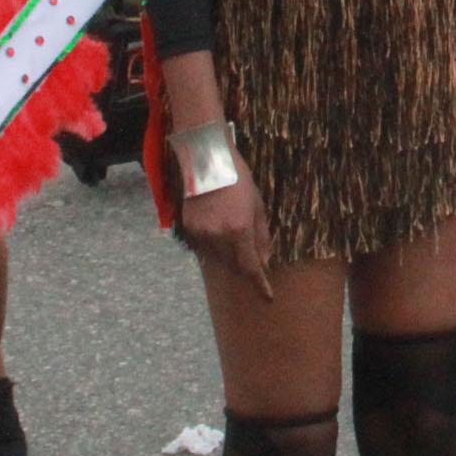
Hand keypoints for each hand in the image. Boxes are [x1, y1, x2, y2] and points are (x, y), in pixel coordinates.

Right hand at [181, 174, 277, 298]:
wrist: (206, 160)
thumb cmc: (238, 179)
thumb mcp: (257, 206)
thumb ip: (261, 237)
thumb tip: (265, 262)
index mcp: (239, 230)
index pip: (250, 267)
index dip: (260, 284)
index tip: (267, 296)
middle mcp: (218, 237)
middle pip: (233, 267)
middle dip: (245, 269)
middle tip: (254, 265)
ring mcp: (201, 234)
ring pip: (218, 260)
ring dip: (229, 259)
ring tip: (235, 245)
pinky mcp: (188, 229)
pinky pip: (204, 248)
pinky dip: (214, 248)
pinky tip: (219, 235)